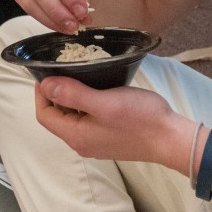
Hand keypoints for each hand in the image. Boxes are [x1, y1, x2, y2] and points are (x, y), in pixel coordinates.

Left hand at [35, 77, 188, 166]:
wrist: (171, 138)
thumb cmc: (140, 120)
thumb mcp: (103, 102)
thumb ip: (72, 94)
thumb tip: (45, 85)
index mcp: (76, 136)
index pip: (44, 115)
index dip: (41, 93)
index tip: (47, 72)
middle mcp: (82, 142)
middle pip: (57, 116)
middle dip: (55, 93)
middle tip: (63, 69)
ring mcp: (96, 141)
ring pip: (72, 116)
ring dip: (71, 96)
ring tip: (79, 74)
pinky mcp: (108, 136)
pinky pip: (88, 119)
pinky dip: (86, 103)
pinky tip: (97, 88)